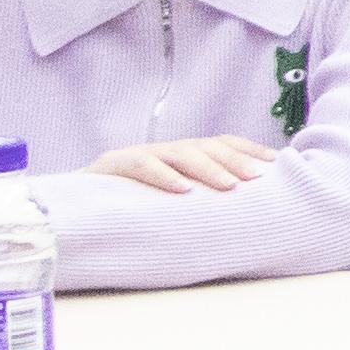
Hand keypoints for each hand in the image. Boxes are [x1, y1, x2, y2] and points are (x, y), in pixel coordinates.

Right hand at [89, 135, 277, 194]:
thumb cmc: (130, 202)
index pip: (221, 142)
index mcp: (182, 154)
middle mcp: (166, 149)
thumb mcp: (169, 197)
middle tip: (257, 177)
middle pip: (206, 146)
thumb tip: (244, 207)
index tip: (275, 162)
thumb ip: (199, 194)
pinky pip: (142, 165)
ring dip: (208, 168)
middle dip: (235, 160)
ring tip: (229, 184)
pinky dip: (163, 176)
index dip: (248, 149)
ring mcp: (140, 154)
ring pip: (180, 153)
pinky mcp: (114, 163)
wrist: (73, 201)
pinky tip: (182, 190)